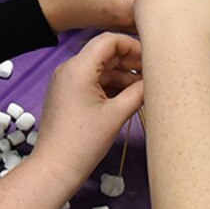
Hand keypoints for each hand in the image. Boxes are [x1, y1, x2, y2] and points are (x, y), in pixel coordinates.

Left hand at [30, 32, 144, 177]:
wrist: (55, 167)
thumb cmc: (83, 142)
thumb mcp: (117, 114)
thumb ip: (138, 92)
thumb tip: (154, 80)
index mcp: (78, 68)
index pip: (109, 40)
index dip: (132, 46)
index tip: (150, 59)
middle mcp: (69, 69)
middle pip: (104, 53)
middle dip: (129, 62)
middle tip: (151, 75)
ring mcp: (66, 82)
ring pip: (100, 68)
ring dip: (122, 75)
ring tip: (143, 90)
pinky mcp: (67, 94)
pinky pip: (92, 81)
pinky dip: (110, 86)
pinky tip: (127, 98)